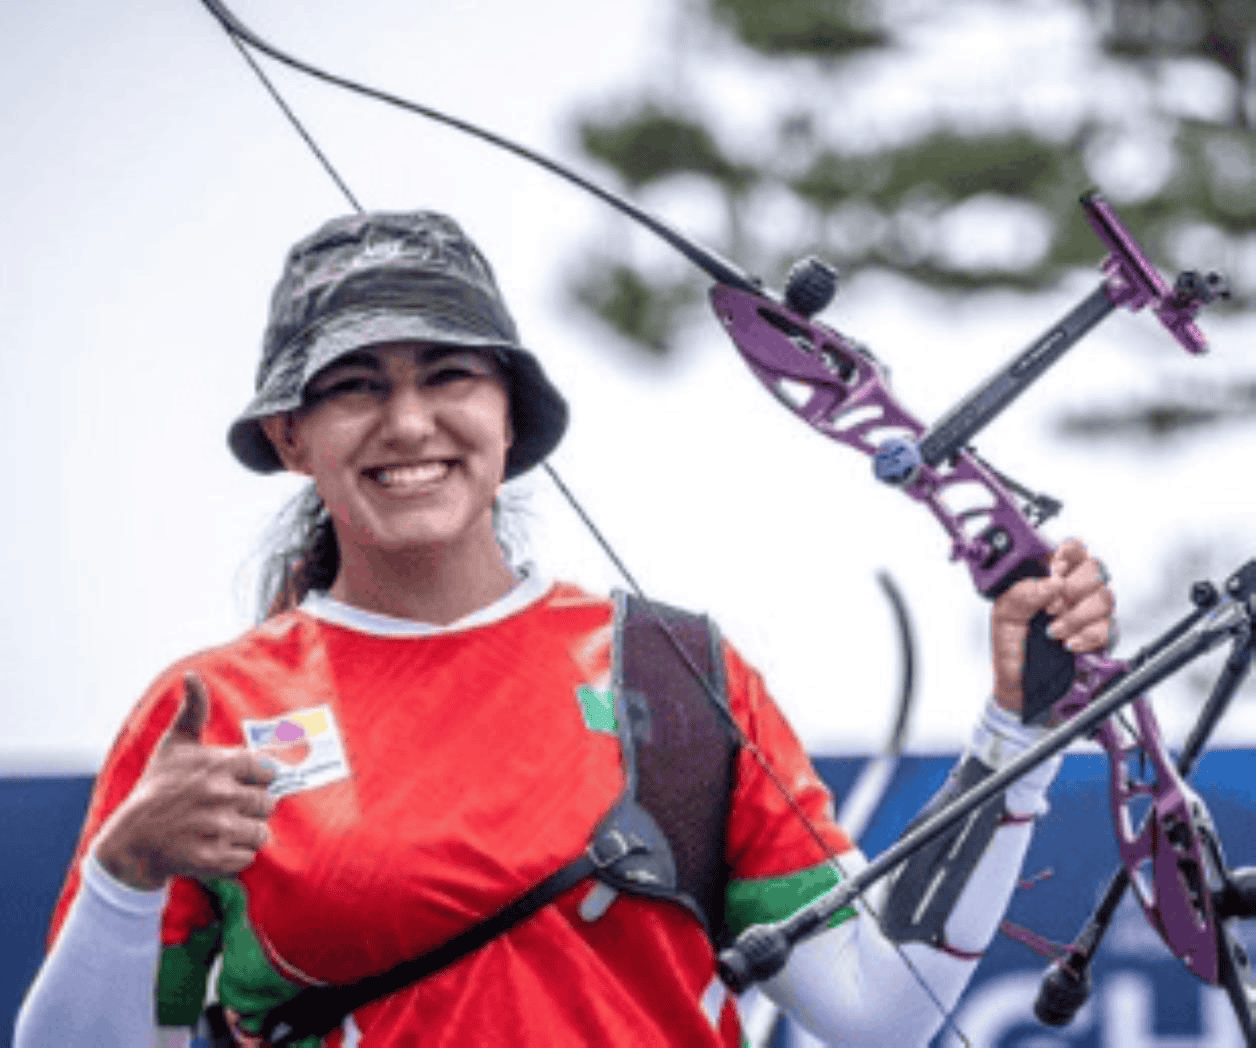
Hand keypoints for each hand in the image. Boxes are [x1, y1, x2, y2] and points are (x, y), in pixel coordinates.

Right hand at [94, 672, 275, 889]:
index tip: (237, 784)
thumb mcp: (175, 745)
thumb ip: (193, 709)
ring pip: (261, 834)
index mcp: (219, 765)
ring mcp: (213, 828)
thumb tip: (192, 675)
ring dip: (245, 835)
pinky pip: (245, 859)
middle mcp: (219, 795)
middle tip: (225, 810)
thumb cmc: (158, 787)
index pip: (269, 772)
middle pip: (268, 805)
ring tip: (220, 829)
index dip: (257, 780)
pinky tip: (211, 847)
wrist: (131, 839)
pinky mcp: (208, 859)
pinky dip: (233, 857)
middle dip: (251, 809)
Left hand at [991, 538, 1114, 712]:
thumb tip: (1050, 581)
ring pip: (1105, 597)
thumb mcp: (1004, 615)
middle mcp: (1074, 590)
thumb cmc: (1011, 645)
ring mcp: (1090, 612)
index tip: (1055, 568)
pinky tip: (1068, 644)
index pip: (1072, 549)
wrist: (1020, 685)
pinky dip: (1087, 636)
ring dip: (1077, 615)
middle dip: (1073, 588)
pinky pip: (1109, 627)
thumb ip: (1022, 593)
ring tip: (1053, 631)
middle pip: (1095, 568)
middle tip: (1050, 608)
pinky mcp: (1102, 636)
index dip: (1069, 552)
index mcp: (1050, 577)